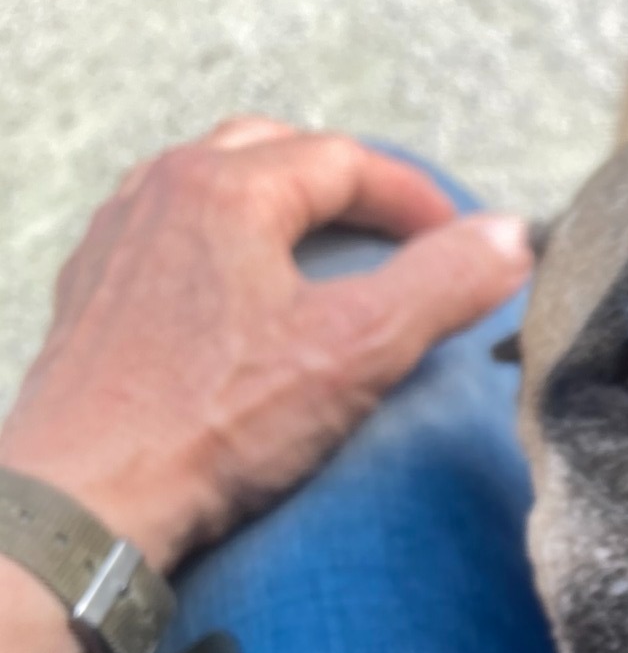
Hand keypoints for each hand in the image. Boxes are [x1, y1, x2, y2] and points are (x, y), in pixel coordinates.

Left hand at [0, 117, 531, 571]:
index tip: (459, 241)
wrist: (89, 499)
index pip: (343, 158)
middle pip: (273, 153)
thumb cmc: (217, 424)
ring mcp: (119, 241)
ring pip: (214, 187)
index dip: (415, 196)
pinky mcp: (95, 295)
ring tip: (330, 258)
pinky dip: (228, 244)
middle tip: (401, 237)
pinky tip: (249, 299)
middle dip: (346, 186)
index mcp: (224, 188)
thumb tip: (512, 237)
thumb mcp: (361, 350)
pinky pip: (172, 236)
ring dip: (283, 208)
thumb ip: (443, 283)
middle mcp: (161, 193)